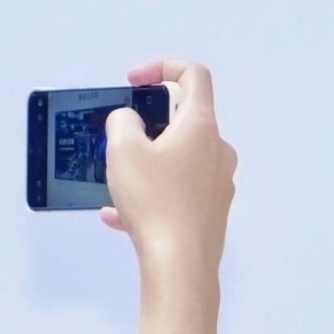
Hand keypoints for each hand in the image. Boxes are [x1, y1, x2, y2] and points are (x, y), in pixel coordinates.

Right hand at [101, 58, 234, 267]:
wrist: (180, 266)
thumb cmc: (155, 202)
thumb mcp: (123, 151)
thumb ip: (122, 122)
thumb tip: (129, 121)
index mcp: (201, 126)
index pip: (193, 75)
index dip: (162, 67)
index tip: (134, 82)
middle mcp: (218, 151)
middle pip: (184, 121)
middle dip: (148, 126)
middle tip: (121, 141)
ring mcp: (218, 184)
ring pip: (178, 161)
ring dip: (146, 165)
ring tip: (115, 183)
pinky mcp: (211, 213)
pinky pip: (177, 193)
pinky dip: (150, 196)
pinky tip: (118, 216)